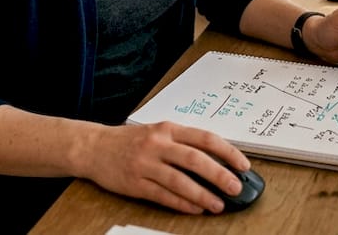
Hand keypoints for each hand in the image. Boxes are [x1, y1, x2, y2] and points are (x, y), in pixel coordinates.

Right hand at [80, 121, 250, 213]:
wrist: (94, 147)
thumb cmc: (131, 140)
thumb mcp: (159, 132)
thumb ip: (184, 143)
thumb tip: (218, 160)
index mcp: (168, 128)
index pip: (204, 138)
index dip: (227, 152)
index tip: (243, 165)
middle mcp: (157, 144)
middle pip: (195, 160)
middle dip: (219, 175)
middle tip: (236, 188)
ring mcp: (145, 164)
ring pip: (180, 181)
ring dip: (202, 195)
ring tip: (218, 205)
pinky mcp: (134, 183)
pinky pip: (163, 196)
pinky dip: (182, 203)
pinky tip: (195, 209)